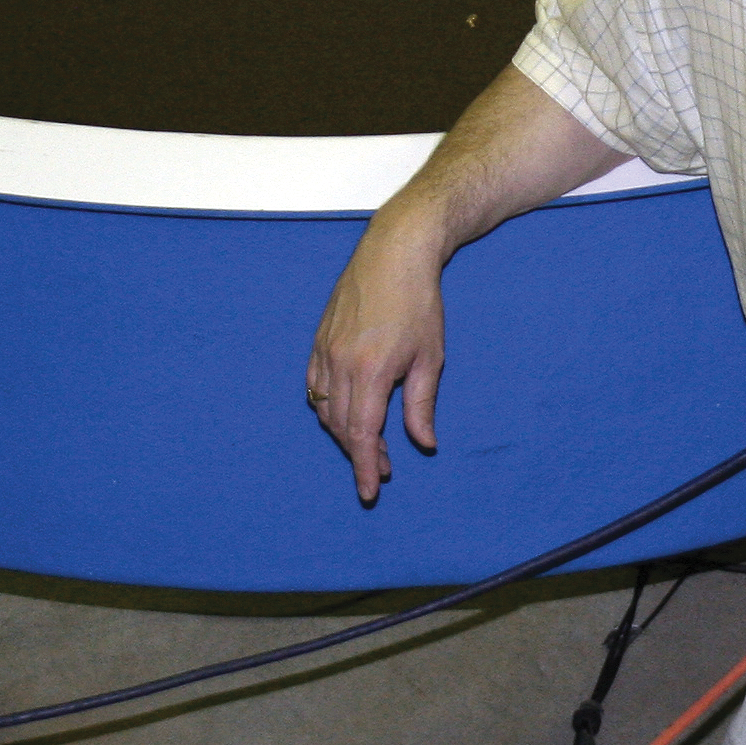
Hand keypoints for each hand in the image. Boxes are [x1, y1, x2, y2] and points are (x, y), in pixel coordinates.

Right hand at [306, 227, 445, 503]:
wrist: (394, 253)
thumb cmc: (419, 302)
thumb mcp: (430, 357)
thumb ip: (421, 406)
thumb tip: (423, 445)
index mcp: (371, 370)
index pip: (362, 434)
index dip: (364, 467)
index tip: (370, 491)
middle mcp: (341, 363)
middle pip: (341, 426)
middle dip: (360, 453)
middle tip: (385, 466)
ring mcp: (324, 351)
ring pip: (325, 409)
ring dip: (345, 432)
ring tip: (373, 442)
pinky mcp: (318, 340)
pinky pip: (315, 386)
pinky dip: (328, 408)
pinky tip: (348, 412)